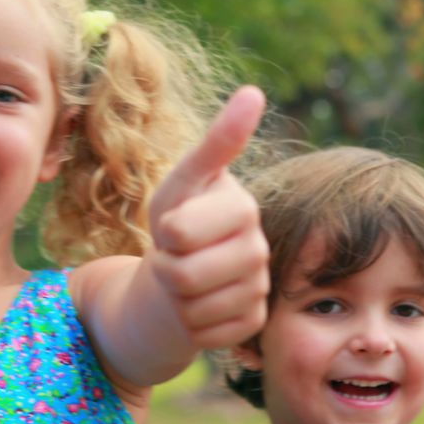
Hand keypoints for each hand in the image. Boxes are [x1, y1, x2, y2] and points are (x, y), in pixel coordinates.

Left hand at [148, 85, 269, 348]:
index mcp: (243, 207)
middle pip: (183, 274)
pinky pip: (208, 333)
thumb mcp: (181, 184)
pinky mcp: (253, 323)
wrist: (177, 277)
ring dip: (176, 298)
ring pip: (195, 306)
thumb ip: (217, 143)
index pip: (180, 232)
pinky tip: (198, 308)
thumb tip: (254, 91)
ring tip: (184, 281)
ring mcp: (260, 288)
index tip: (170, 227)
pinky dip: (191, 324)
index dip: (163, 234)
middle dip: (164, 269)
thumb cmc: (176, 223)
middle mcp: (259, 248)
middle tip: (173, 257)